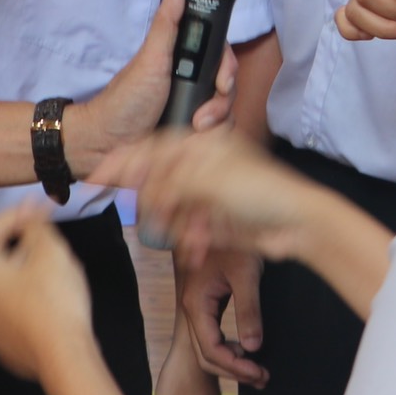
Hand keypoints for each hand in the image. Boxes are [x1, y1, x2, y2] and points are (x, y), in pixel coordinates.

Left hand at [0, 206, 96, 383]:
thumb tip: (29, 207)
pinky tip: (48, 299)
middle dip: (17, 243)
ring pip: (1, 287)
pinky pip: (10, 311)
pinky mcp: (3, 344)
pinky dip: (25, 298)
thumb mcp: (50, 251)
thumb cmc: (55, 298)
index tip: (38, 211)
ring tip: (50, 268)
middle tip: (46, 237)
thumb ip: (36, 224)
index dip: (12, 215)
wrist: (64, 355)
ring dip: (21, 271)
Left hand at [69, 0, 235, 174]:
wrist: (108, 146)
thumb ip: (168, 21)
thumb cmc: (126, 99)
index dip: (227, 67)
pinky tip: (195, 138)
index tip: (222, 80)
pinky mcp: (194, 133)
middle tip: (204, 114)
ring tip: (194, 127)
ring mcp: (195, 106)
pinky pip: (219, 132)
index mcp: (184, 59)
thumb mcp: (151, 57)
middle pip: (229, 83)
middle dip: (222, 100)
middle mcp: (193, 80)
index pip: (222, 55)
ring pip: (227, 109)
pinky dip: (211, 136)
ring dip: (217, 120)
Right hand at [94, 129, 330, 270]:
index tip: (97, 174)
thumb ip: (170, 182)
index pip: (153, 147)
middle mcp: (204, 166)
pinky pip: (187, 229)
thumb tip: (143, 189)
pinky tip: (197, 249)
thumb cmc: (263, 191)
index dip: (124, 160)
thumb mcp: (209, 181)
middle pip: (159, 181)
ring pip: (172, 210)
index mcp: (203, 145)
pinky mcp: (215, 220)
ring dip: (176, 227)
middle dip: (156, 203)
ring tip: (191, 238)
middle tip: (155, 216)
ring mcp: (209, 194)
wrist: (298, 225)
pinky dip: (188, 240)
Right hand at [176, 248, 266, 386]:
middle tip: (262, 378)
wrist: (222, 215)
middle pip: (206, 355)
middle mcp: (191, 308)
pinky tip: (246, 350)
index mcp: (196, 303)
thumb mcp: (245, 274)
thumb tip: (254, 347)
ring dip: (231, 363)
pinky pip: (211, 334)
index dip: (235, 367)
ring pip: (207, 347)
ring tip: (258, 372)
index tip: (258, 373)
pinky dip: (228, 348)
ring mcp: (196, 306)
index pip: (211, 349)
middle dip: (234, 371)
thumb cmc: (234, 240)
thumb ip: (248, 310)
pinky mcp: (204, 302)